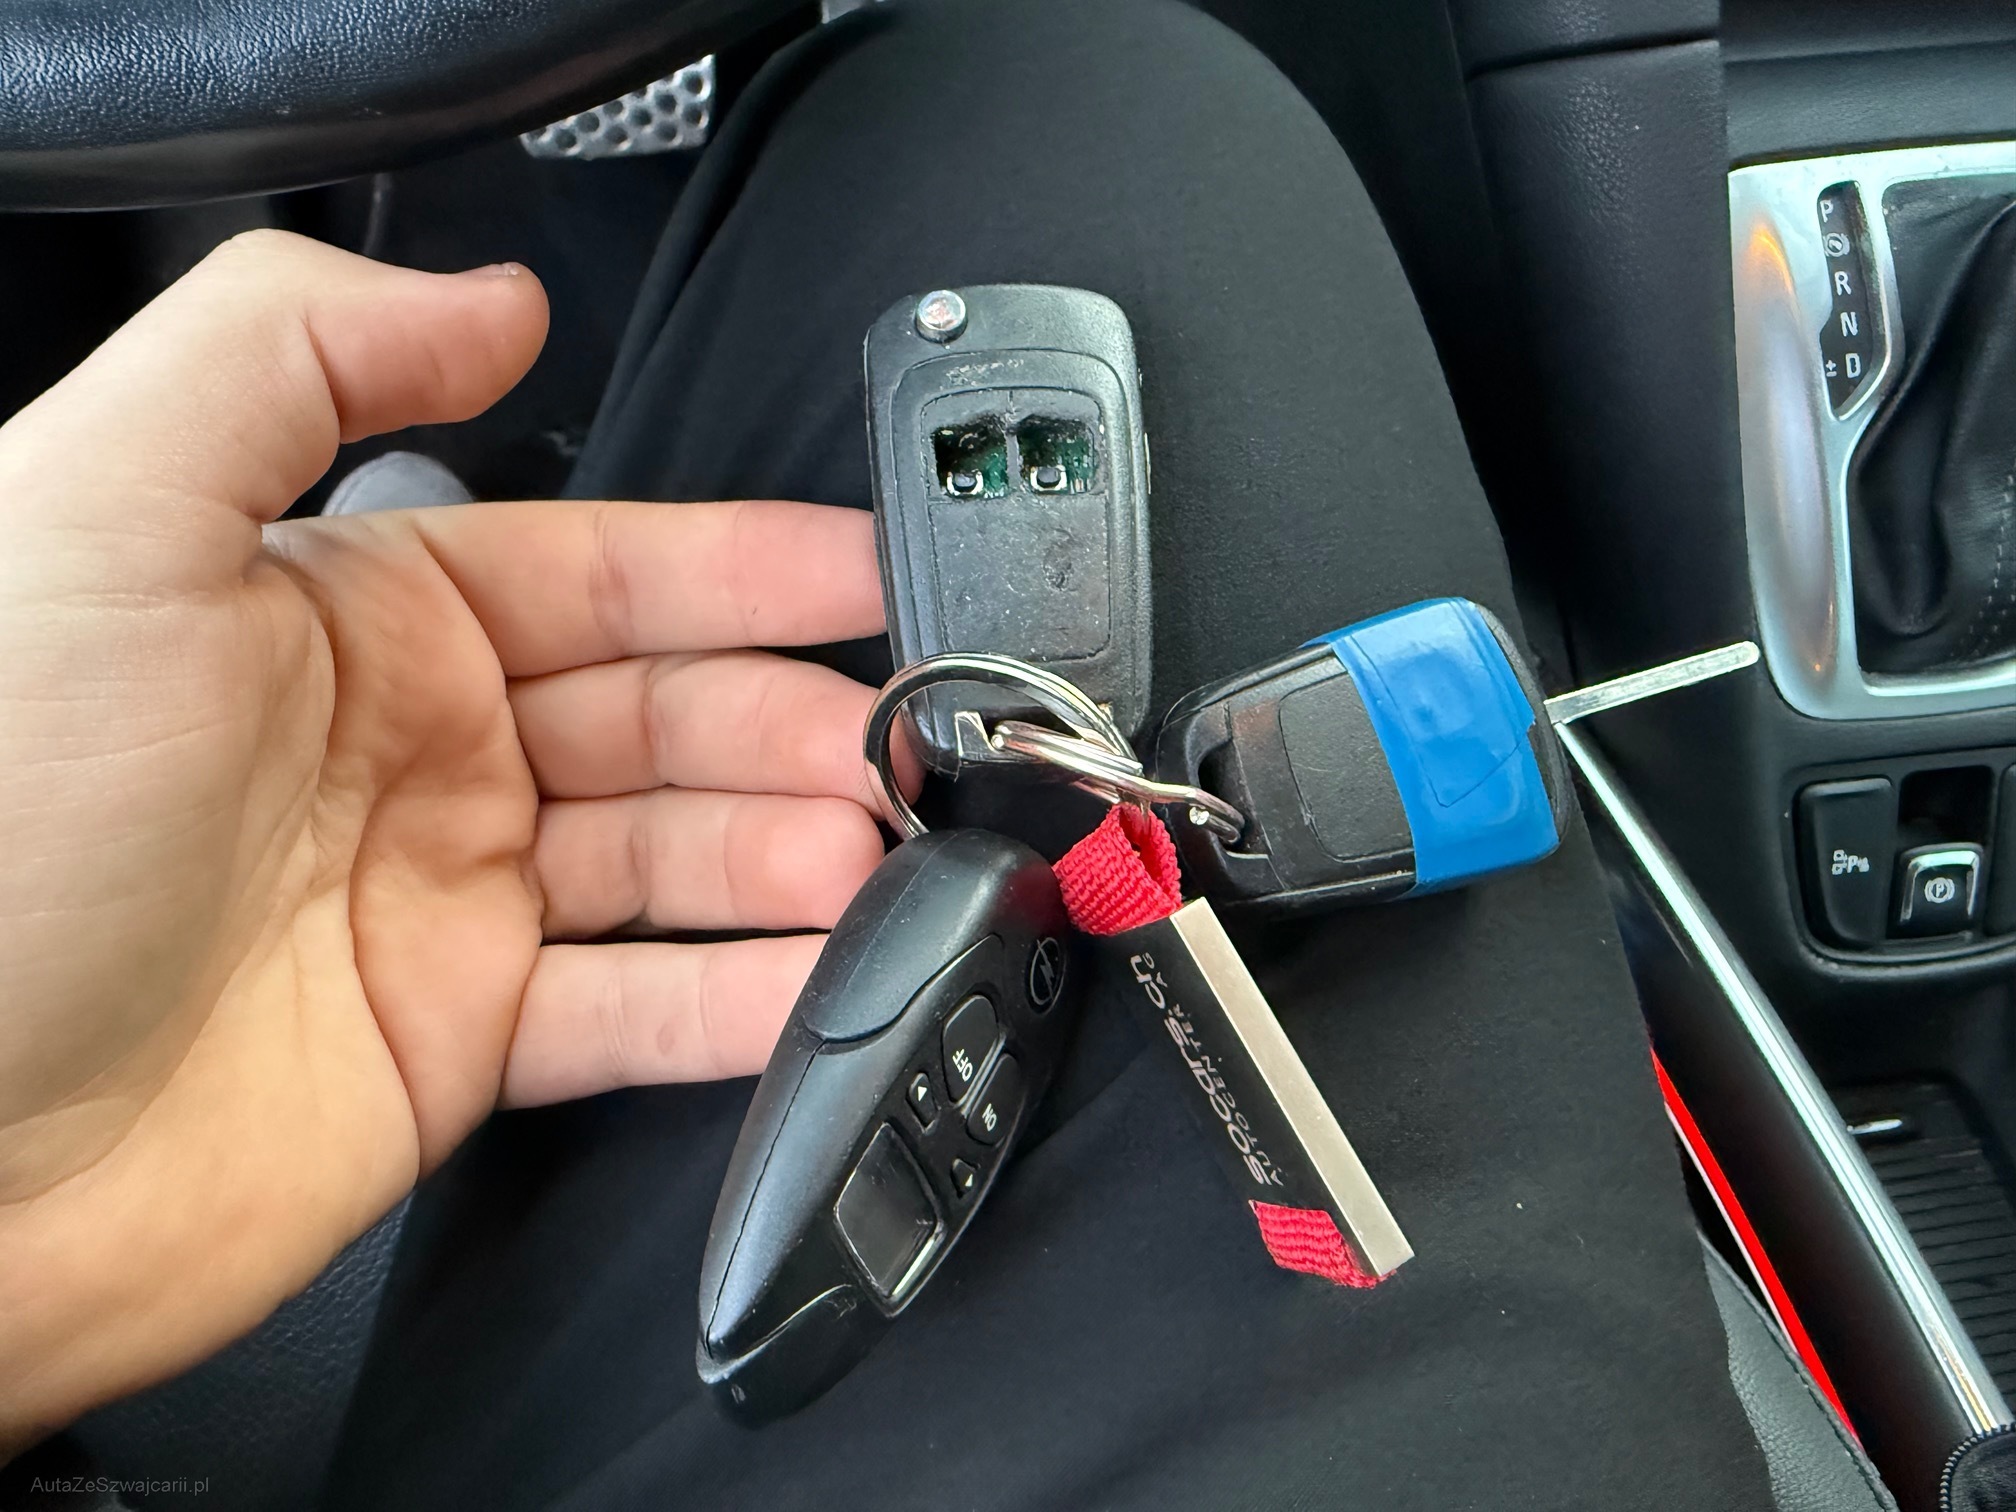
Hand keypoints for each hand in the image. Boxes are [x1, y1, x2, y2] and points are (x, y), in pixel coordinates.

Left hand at [0, 231, 903, 1440]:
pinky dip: (740, 1001)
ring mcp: (445, 902)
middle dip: (792, 720)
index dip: (747, 563)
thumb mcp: (101, 509)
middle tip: (895, 746)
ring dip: (791, 856)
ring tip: (876, 864)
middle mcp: (416, 752)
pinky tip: (817, 982)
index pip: (601, 566)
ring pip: (675, 858)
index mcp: (354, 615)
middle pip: (666, 714)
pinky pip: (638, 1010)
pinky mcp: (457, 1044)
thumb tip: (491, 304)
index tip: (867, 571)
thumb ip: (298, 355)